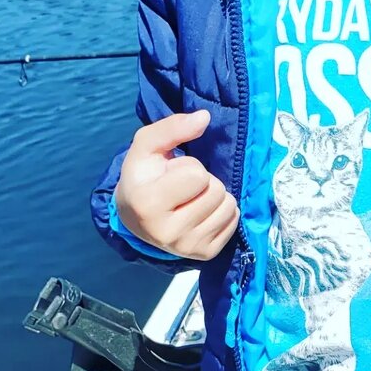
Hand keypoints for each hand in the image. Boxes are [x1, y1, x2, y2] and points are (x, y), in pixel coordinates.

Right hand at [115, 110, 239, 259]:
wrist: (136, 218)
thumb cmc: (144, 176)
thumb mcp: (147, 146)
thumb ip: (173, 127)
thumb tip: (205, 117)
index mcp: (147, 204)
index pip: (197, 174)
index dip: (187, 167)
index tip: (169, 175)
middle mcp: (167, 232)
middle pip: (216, 190)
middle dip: (204, 181)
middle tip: (181, 188)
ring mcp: (187, 247)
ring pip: (229, 206)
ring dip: (215, 196)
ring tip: (191, 199)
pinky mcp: (205, 254)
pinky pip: (234, 220)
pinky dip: (222, 212)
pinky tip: (201, 213)